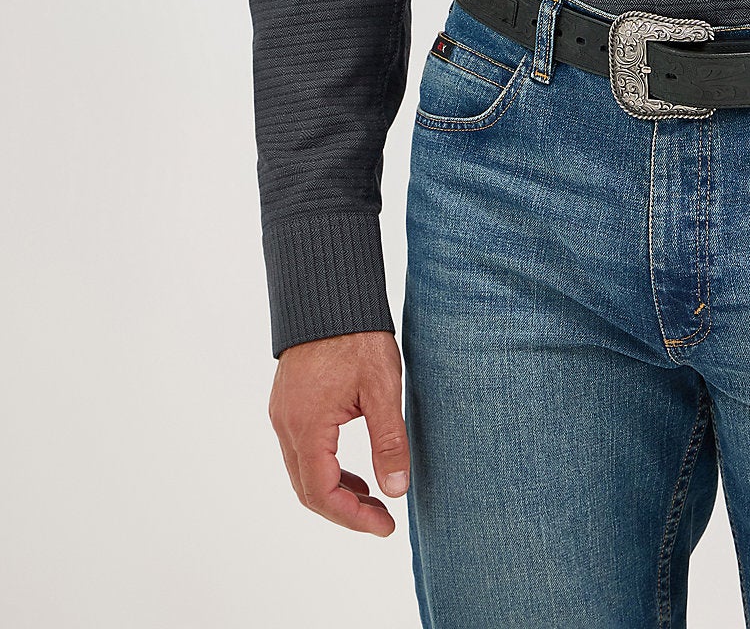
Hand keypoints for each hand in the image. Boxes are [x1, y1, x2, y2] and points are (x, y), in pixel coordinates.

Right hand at [268, 330, 409, 533]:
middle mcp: (286, 424)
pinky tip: (353, 469)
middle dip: (344, 511)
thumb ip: (389, 441)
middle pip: (307, 489)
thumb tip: (396, 489)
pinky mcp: (288, 403)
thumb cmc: (357, 335)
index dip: (353, 518)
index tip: (386, 526)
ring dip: (335, 490)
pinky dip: (326, 468)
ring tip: (373, 498)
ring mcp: (283, 413)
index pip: (322, 493)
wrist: (330, 292)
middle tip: (382, 519)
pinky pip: (302, 450)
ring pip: (303, 471)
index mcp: (307, 426)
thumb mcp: (382, 388)